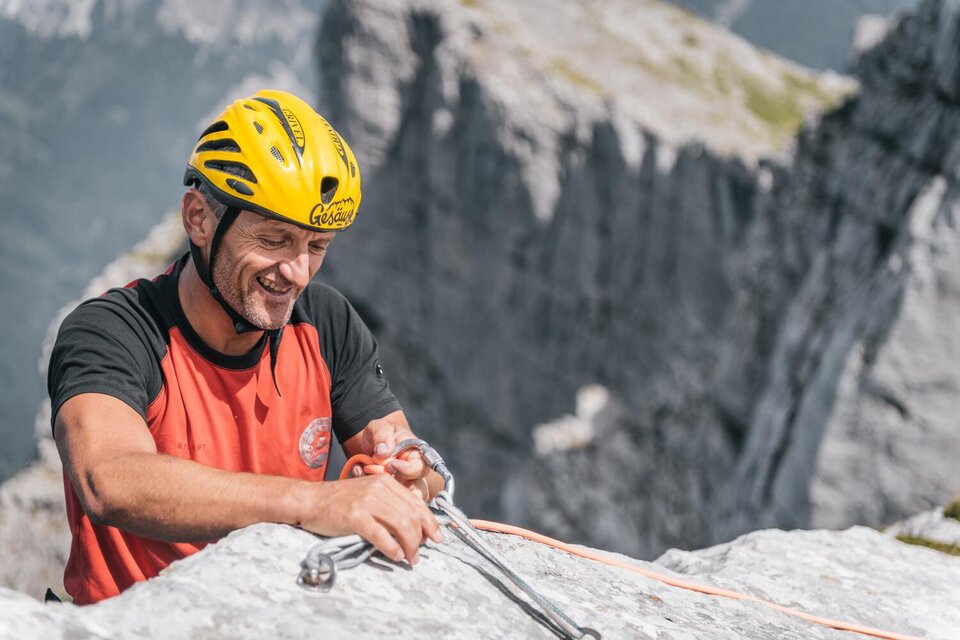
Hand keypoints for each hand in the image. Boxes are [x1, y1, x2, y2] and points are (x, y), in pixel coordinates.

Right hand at [298, 474, 441, 564]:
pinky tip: (396, 556)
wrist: (310, 500)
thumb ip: (389, 503)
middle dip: (421, 537)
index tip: (436, 537)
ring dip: (410, 546)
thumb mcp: (369, 493)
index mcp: (386, 482)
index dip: (430, 522)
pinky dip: (392, 548)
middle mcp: (379, 488)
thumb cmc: (339, 501)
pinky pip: (381, 535)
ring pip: (401, 525)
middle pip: (411, 515)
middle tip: (420, 553)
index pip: (416, 502)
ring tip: (410, 558)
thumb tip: (413, 523)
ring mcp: (367, 501)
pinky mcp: (354, 516)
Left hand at [353, 418, 430, 493]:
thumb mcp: (380, 426)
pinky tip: (359, 473)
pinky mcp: (388, 492)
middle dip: (397, 490)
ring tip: (366, 474)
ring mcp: (401, 485)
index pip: (420, 468)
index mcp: (415, 455)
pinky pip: (382, 499)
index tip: (389, 465)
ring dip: (382, 492)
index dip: (406, 470)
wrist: (367, 442)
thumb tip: (383, 451)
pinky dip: (368, 490)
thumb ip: (382, 435)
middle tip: (378, 478)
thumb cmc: (380, 433)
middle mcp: (411, 473)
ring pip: (400, 499)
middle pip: (417, 491)